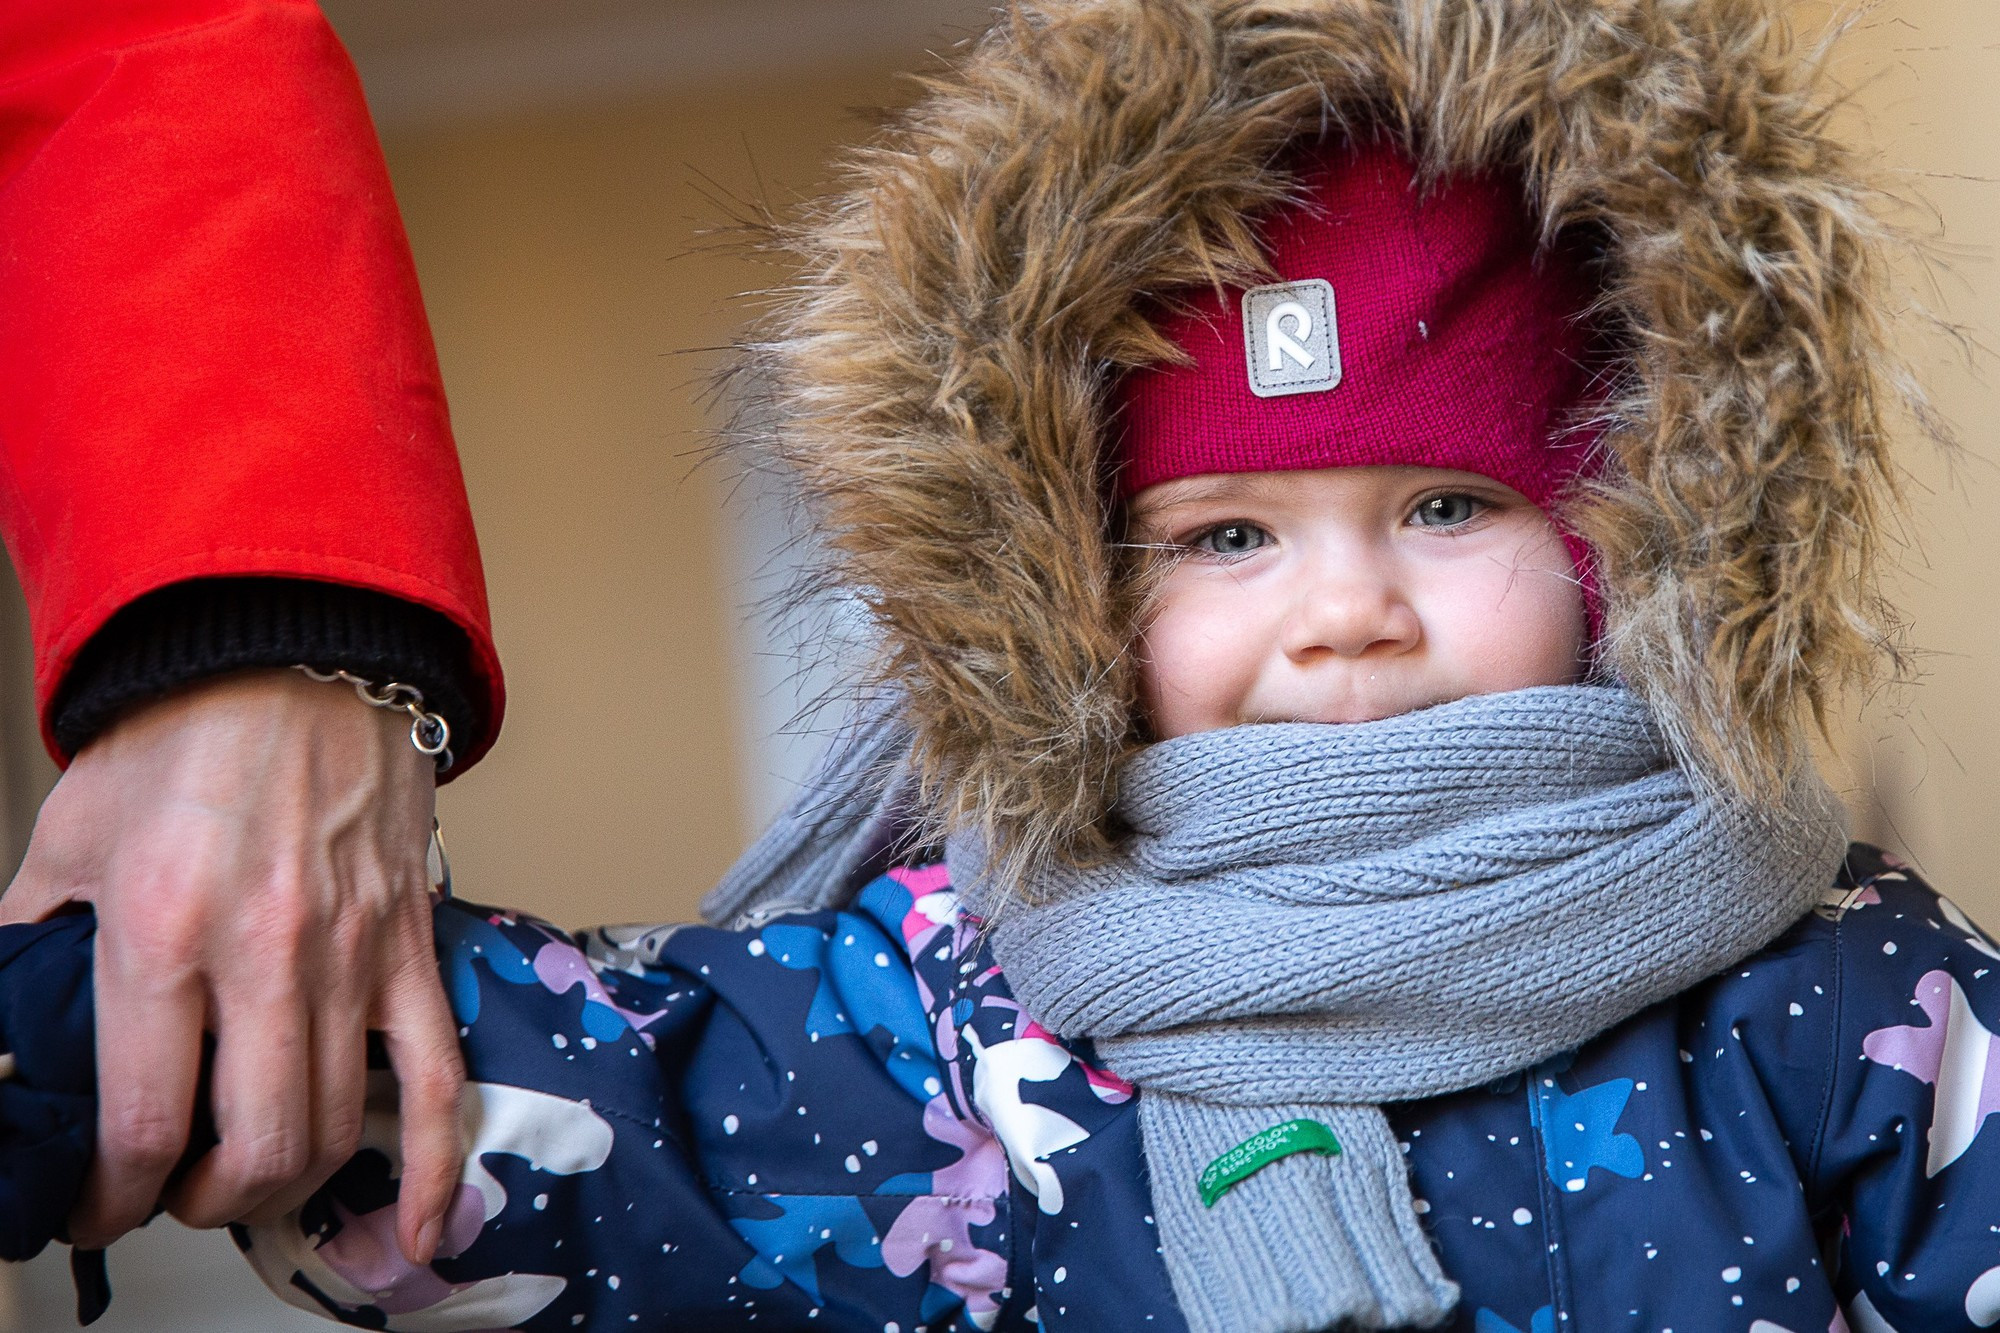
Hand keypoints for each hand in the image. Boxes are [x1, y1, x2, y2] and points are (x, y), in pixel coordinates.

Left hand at [0, 668, 463, 1262]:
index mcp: (165, 930)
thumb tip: (8, 1024)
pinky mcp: (411, 950)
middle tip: (168, 1198)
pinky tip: (417, 1230)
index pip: (139, 1123)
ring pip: (334, 1131)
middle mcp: (267, 955)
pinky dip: (435, 1171)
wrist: (298, 653)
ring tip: (244, 1183)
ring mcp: (353, 958)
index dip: (106, 1199)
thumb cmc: (187, 732)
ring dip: (282, 1192)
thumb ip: (33, 940)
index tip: (92, 1209)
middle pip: (250, 1152)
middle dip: (197, 1206)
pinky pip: (438, 1079)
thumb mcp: (70, 835)